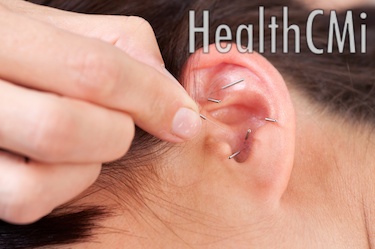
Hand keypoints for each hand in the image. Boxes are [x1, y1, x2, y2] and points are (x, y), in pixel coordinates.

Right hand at [0, 1, 200, 223]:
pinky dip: (65, 184)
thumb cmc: (15, 46)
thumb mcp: (54, 26)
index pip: (92, 71)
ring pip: (45, 176)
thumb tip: (169, 90)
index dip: (151, 97)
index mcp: (0, 36)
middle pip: (66, 127)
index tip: (184, 117)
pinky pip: (28, 200)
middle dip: (118, 131)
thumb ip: (117, 42)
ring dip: (90, 159)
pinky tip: (62, 158)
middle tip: (121, 120)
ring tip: (84, 133)